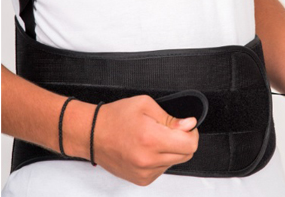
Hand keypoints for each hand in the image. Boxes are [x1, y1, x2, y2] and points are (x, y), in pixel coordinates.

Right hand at [83, 95, 198, 185]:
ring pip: (175, 162)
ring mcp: (144, 173)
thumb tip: (189, 125)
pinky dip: (160, 158)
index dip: (192, 132)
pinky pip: (162, 169)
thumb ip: (170, 117)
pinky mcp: (141, 180)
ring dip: (171, 150)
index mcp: (151, 139)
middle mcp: (148, 160)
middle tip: (169, 128)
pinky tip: (147, 148)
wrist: (92, 134)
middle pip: (186, 155)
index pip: (190, 144)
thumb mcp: (145, 105)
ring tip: (153, 137)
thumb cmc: (115, 117)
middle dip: (183, 140)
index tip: (186, 125)